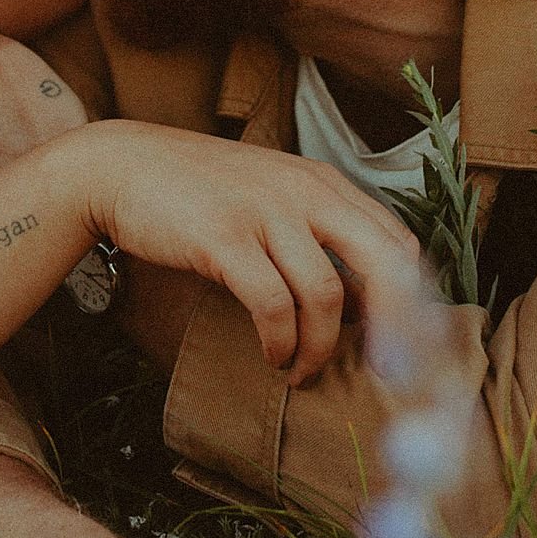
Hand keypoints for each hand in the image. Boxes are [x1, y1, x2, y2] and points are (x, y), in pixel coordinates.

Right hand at [81, 126, 419, 383]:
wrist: (124, 165)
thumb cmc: (200, 191)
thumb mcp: (272, 195)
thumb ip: (319, 233)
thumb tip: (366, 304)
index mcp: (323, 182)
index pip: (397, 240)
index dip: (412, 299)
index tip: (403, 345)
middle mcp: (304, 192)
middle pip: (382, 262)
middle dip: (393, 328)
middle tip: (380, 372)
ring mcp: (265, 213)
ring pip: (327, 294)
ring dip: (320, 347)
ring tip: (302, 369)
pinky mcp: (225, 238)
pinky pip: (273, 304)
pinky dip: (280, 340)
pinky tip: (271, 353)